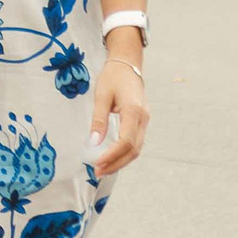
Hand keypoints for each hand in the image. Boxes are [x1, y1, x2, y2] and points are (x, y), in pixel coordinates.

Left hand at [89, 41, 148, 172]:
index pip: (126, 141)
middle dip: (116, 163)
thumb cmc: (112, 77)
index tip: (97, 164)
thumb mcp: (101, 96)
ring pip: (137, 148)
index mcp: (134, 111)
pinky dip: (124, 153)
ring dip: (121, 161)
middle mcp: (143, 118)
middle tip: (98, 172)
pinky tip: (111, 158)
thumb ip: (98, 120)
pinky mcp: (141, 121)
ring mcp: (145, 120)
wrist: (127, 65)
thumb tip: (93, 142)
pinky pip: (136, 142)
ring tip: (102, 169)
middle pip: (134, 149)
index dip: (112, 156)